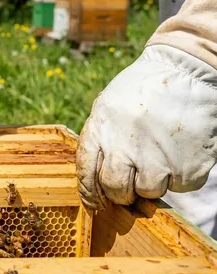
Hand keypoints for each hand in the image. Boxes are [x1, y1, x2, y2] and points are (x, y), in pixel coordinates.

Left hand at [77, 45, 216, 209]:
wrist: (187, 71)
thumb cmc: (145, 89)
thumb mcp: (108, 106)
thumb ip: (100, 137)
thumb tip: (95, 175)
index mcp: (100, 131)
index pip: (86, 174)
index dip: (90, 193)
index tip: (96, 202)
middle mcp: (124, 149)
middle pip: (115, 189)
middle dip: (122, 192)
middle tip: (132, 183)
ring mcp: (156, 160)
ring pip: (148, 191)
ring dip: (154, 181)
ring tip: (161, 156)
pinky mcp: (187, 168)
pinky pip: (180, 186)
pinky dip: (181, 174)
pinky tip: (181, 150)